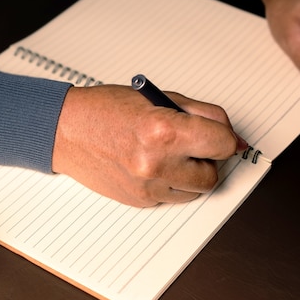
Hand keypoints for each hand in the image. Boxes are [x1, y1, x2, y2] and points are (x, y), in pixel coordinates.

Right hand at [51, 85, 246, 206]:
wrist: (66, 130)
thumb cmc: (106, 109)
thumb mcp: (159, 98)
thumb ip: (202, 115)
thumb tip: (233, 138)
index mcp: (165, 131)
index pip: (222, 144)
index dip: (223, 138)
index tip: (218, 136)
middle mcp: (156, 163)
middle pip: (211, 175)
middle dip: (205, 160)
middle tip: (187, 144)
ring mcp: (147, 186)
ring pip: (193, 192)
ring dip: (188, 174)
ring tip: (166, 154)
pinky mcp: (139, 200)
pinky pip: (170, 197)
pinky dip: (167, 183)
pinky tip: (149, 164)